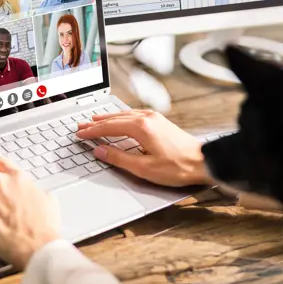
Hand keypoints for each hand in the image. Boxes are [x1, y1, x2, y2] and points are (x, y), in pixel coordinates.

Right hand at [76, 109, 210, 186]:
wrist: (203, 162)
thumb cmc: (177, 167)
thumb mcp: (143, 168)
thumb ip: (118, 158)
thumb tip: (100, 151)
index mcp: (141, 127)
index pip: (109, 127)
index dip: (92, 131)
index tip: (79, 134)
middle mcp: (147, 118)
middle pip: (115, 118)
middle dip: (96, 123)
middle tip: (81, 126)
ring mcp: (155, 118)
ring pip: (124, 114)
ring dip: (108, 118)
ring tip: (94, 121)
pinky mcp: (160, 121)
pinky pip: (134, 115)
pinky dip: (121, 117)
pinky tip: (118, 120)